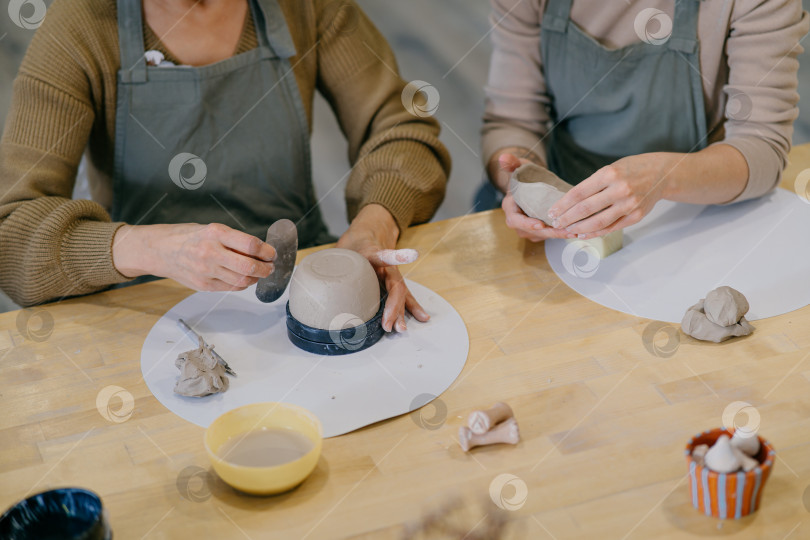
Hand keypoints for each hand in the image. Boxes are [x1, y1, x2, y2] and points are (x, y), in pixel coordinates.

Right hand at [113, 223, 275, 290]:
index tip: (271, 253)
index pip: (250, 244)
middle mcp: (210, 252)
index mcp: (215, 233)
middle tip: (270, 266)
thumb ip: (233, 240)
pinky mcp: (203, 285)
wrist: (159, 250)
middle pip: (248, 267)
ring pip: (242, 280)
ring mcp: (206, 271)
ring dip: (256, 278)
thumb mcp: (211, 229)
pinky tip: (244, 278)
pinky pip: (231, 288)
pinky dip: (242, 284)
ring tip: (259, 272)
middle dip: (265, 269)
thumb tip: (260, 251)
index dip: (266, 251)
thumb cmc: (188, 236)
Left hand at [337, 204, 428, 332]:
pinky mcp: (394, 283)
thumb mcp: (341, 248)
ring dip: (402, 313)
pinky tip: (423, 317)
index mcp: (374, 253)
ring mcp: (393, 276)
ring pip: (401, 295)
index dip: (395, 258)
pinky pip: (405, 297)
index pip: (384, 257)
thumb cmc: (352, 244)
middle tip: (387, 325)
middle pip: (395, 286)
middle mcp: (388, 267)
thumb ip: (330, 261)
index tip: (410, 257)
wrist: (369, 233)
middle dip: (393, 307)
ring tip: (402, 329)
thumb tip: (311, 282)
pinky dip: (412, 308)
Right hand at [497, 152, 572, 242]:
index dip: (527, 223)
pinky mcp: (538, 232)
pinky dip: (560, 234)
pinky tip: (575, 231)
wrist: (530, 185)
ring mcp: (528, 229)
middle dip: (550, 232)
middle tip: (566, 230)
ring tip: (574, 231)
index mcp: (510, 209)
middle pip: (532, 231)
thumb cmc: (524, 177)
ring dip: (558, 234)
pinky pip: (549, 234)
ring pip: (542, 235)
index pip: (515, 220)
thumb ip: (512, 163)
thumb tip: (503, 157)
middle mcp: (517, 222)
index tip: (540, 224)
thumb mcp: (519, 168)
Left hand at [548, 153, 677, 238]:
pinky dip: (595, 233)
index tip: (551, 211)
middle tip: (555, 223)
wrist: (662, 173)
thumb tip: (568, 203)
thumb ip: (592, 185)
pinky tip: (583, 234)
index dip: (562, 205)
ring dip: (578, 228)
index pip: (578, 193)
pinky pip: (611, 228)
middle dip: (566, 218)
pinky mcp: (636, 216)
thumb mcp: (610, 169)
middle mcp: (619, 189)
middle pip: (585, 209)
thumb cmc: (631, 169)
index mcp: (609, 174)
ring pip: (597, 222)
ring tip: (566, 230)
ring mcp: (629, 204)